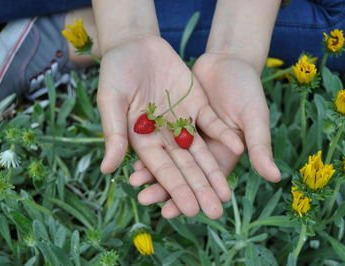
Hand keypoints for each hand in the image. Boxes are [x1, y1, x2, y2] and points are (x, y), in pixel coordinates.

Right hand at [97, 36, 243, 218]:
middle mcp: (165, 136)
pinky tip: (238, 147)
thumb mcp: (111, 100)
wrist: (135, 44)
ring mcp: (182, 121)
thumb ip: (114, 133)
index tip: (190, 210)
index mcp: (143, 140)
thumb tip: (106, 169)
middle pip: (186, 167)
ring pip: (201, 151)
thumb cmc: (115, 71)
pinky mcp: (197, 105)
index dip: (176, 189)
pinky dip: (223, 135)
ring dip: (214, 172)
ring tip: (227, 195)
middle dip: (200, 189)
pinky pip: (212, 123)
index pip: (163, 170)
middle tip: (215, 213)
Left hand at [130, 53, 280, 217]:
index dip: (188, 197)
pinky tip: (132, 153)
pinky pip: (159, 133)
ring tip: (133, 180)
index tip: (171, 212)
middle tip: (144, 200)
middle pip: (182, 172)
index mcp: (222, 153)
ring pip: (168, 155)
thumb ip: (260, 145)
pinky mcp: (174, 118)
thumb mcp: (254, 117)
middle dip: (163, 187)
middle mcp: (202, 147)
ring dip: (152, 168)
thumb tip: (275, 177)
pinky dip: (149, 143)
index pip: (203, 183)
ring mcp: (186, 133)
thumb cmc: (248, 89)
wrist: (229, 60)